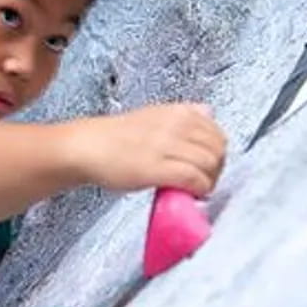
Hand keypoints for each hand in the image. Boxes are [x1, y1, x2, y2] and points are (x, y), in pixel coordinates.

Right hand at [71, 103, 226, 196]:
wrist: (88, 147)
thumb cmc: (117, 136)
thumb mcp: (154, 115)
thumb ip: (182, 116)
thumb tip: (208, 113)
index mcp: (179, 111)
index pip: (217, 133)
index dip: (216, 153)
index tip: (204, 166)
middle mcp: (178, 125)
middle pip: (218, 150)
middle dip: (216, 169)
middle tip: (201, 181)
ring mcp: (169, 146)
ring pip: (211, 165)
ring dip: (209, 181)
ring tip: (194, 189)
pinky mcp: (159, 168)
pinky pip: (195, 179)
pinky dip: (198, 190)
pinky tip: (189, 195)